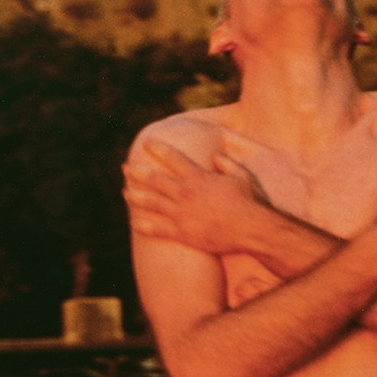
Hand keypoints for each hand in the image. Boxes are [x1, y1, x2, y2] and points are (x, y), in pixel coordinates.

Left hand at [124, 138, 274, 253]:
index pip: (174, 159)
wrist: (251, 230)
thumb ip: (226, 163)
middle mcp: (186, 194)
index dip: (158, 149)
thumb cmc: (249, 202)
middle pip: (155, 180)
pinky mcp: (183, 233)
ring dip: (136, 197)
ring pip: (152, 203)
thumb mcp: (241, 176)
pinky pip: (158, 229)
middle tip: (126, 168)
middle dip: (138, 173)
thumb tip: (215, 155)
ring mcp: (182, 214)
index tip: (147, 142)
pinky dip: (144, 226)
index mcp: (199, 178)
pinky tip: (134, 223)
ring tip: (125, 193)